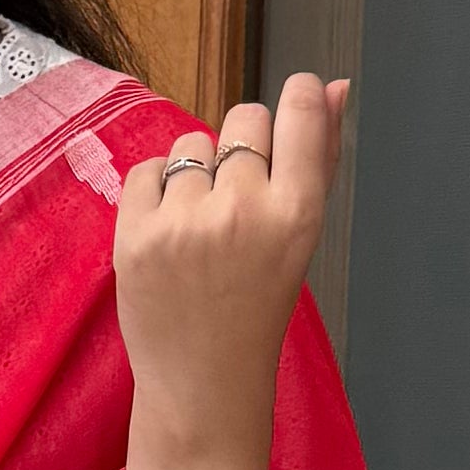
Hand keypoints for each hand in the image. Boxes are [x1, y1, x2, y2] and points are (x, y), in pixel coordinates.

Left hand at [111, 70, 344, 469]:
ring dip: (198, 172)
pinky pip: (149, 168)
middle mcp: (244, 212)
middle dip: (244, 146)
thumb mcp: (301, 237)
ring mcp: (186, 223)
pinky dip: (157, 191)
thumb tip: (333, 86)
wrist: (203, 384)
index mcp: (297, 215)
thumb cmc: (258, 307)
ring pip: (194, 144)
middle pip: (245, 119)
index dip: (300, 96)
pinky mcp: (136, 234)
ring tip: (203, 229)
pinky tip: (170, 233)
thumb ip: (317, 158)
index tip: (298, 98)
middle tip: (239, 205)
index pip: (300, 113)